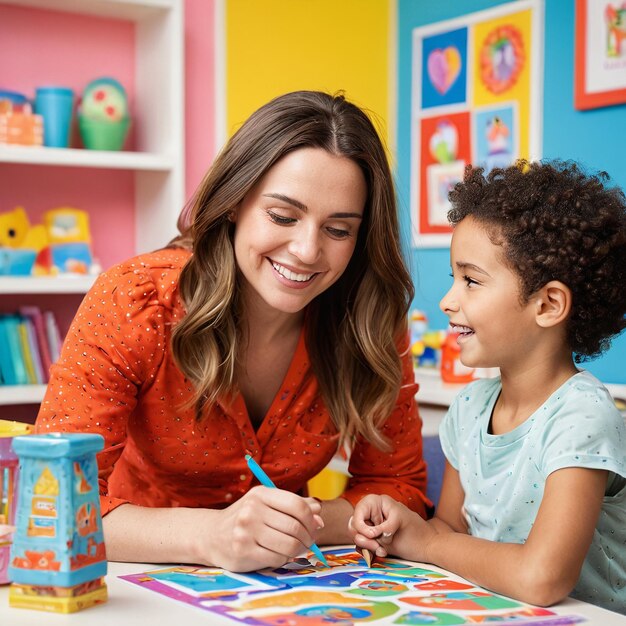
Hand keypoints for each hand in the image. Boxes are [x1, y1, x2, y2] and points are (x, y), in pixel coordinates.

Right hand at [200, 486, 323, 570]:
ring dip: (298, 550)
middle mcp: (252, 510)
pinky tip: (278, 554)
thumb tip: (319, 512)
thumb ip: (294, 505)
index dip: (311, 518)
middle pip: (295, 527)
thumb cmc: (246, 518)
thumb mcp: (267, 504)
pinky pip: (277, 559)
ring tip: (295, 549)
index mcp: (260, 494)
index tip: (315, 526)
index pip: (297, 505)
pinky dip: (283, 559)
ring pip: (289, 545)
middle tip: (308, 542)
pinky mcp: (243, 552)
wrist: (211, 535)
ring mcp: (246, 531)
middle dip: (308, 537)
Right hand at [349, 494, 433, 561]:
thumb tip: (372, 533)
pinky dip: (371, 551)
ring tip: (383, 551)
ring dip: (368, 547)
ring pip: (358, 537)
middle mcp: (372, 514)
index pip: (358, 512)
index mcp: (377, 502)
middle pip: (354, 526)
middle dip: (364, 539)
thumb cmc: (416, 530)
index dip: (362, 525)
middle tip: (378, 547)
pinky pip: (364, 546)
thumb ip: (385, 525)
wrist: (428, 546)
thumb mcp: (401, 521)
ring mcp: (372, 527)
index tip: (373, 535)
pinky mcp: (374, 540)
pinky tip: (383, 552)